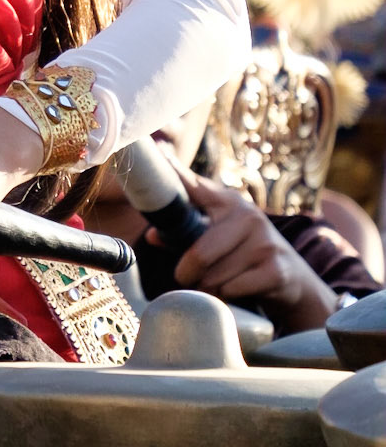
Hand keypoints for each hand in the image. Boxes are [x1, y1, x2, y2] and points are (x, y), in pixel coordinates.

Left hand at [158, 164, 336, 330]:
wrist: (293, 279)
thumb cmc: (243, 255)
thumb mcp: (217, 238)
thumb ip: (184, 235)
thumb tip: (152, 235)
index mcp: (228, 202)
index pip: (195, 186)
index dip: (174, 171)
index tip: (156, 150)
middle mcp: (247, 216)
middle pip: (198, 253)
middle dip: (186, 273)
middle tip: (185, 278)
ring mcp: (264, 242)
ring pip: (213, 276)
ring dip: (208, 288)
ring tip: (218, 283)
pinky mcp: (275, 269)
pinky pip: (232, 289)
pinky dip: (226, 297)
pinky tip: (237, 291)